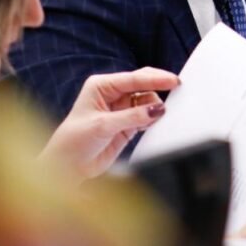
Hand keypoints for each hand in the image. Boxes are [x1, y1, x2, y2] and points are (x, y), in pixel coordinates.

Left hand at [39, 67, 179, 180]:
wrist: (68, 167)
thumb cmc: (74, 142)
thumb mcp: (103, 126)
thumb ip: (131, 117)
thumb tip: (157, 109)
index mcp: (101, 86)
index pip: (133, 78)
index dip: (154, 78)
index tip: (172, 81)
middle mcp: (112, 94)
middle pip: (142, 85)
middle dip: (158, 86)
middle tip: (178, 88)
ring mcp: (121, 109)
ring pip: (147, 101)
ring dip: (155, 107)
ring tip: (159, 116)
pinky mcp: (127, 125)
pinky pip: (146, 116)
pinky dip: (153, 119)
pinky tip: (155, 122)